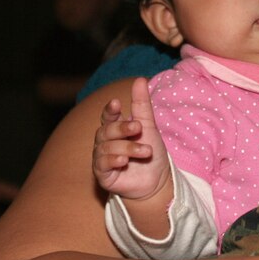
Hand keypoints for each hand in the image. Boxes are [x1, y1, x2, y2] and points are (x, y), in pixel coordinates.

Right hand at [92, 78, 171, 198]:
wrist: (156, 181)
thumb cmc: (151, 152)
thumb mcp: (149, 126)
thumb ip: (142, 104)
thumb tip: (140, 79)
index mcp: (115, 128)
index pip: (108, 116)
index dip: (110, 110)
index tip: (116, 103)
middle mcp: (106, 142)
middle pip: (106, 130)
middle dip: (122, 128)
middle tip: (139, 128)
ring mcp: (102, 158)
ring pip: (107, 147)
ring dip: (127, 147)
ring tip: (145, 151)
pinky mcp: (103, 174)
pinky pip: (102, 164)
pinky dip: (113, 160)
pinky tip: (124, 160)